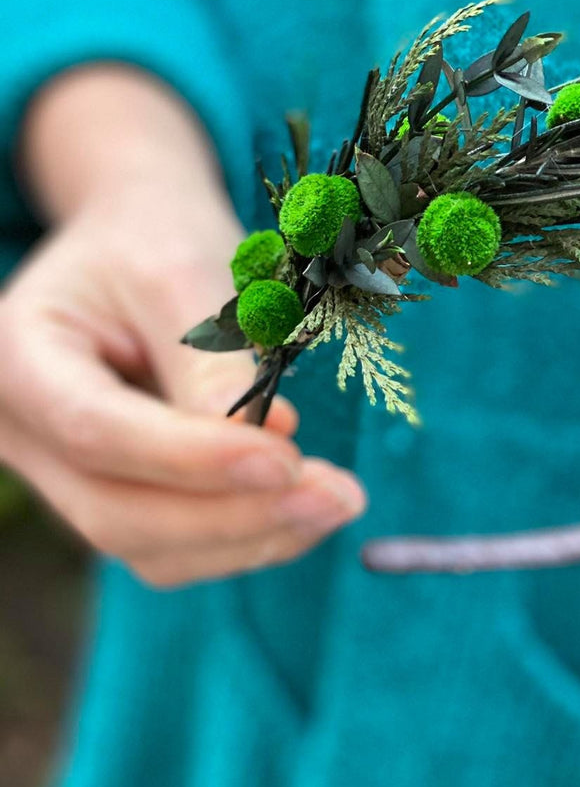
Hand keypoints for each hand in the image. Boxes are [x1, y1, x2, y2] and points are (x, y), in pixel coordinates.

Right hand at [0, 66, 365, 587]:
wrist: (134, 242)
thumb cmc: (152, 239)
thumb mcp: (180, 268)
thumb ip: (211, 356)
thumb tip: (267, 441)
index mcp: (17, 360)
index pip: (96, 432)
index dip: (191, 459)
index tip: (285, 460)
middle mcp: (23, 435)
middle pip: (118, 511)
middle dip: (235, 514)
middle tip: (339, 496)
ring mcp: (63, 480)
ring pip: (149, 547)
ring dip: (252, 536)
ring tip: (338, 499)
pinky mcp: (114, 500)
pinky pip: (174, 547)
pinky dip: (247, 535)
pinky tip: (308, 506)